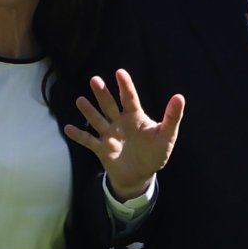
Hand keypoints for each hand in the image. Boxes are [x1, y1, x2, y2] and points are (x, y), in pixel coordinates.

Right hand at [64, 69, 184, 200]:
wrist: (140, 176)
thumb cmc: (155, 154)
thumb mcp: (166, 136)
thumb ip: (172, 118)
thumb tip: (180, 97)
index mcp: (136, 118)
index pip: (129, 99)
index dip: (125, 86)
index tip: (120, 72)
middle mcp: (120, 123)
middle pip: (110, 105)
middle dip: (102, 93)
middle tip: (94, 80)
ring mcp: (110, 135)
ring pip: (97, 120)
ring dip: (89, 111)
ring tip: (80, 101)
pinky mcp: (102, 149)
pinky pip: (88, 141)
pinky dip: (78, 135)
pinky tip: (68, 128)